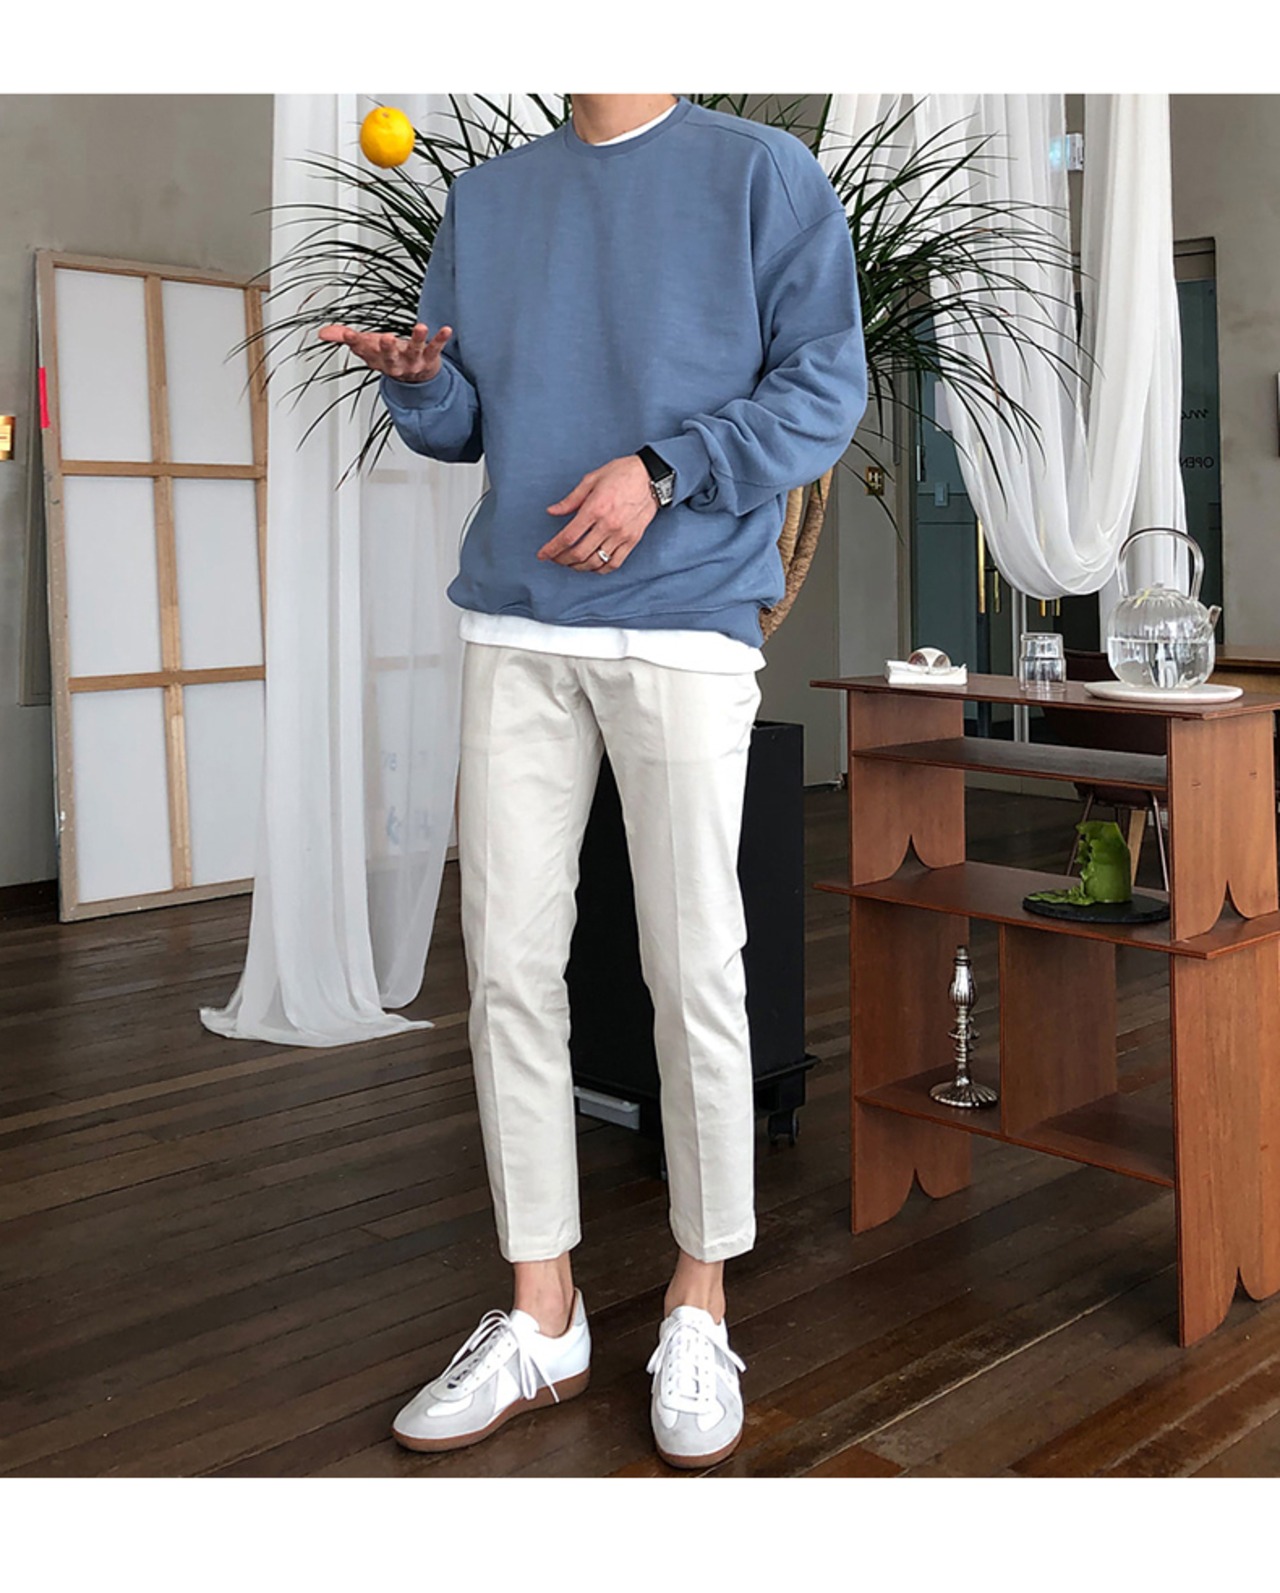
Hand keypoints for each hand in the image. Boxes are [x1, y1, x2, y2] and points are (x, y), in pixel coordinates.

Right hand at [317, 321, 451, 382]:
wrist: (416, 381)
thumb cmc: (389, 356)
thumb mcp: (366, 347)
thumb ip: (344, 338)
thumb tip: (322, 333)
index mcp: (376, 359)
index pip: (363, 350)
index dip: (354, 342)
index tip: (348, 334)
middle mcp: (395, 363)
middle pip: (389, 357)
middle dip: (387, 348)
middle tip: (386, 338)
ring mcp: (413, 362)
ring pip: (414, 351)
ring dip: (417, 339)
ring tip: (421, 327)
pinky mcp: (430, 358)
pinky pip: (435, 349)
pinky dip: (440, 340)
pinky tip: (446, 330)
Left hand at [538, 455, 656, 572]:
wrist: (651, 477)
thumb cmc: (622, 474)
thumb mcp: (591, 479)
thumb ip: (571, 500)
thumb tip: (552, 511)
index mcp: (595, 508)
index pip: (568, 537)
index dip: (552, 549)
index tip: (543, 554)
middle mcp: (608, 525)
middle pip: (579, 553)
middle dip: (562, 560)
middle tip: (554, 558)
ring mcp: (621, 535)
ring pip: (595, 562)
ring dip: (579, 567)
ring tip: (570, 563)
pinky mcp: (632, 540)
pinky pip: (614, 563)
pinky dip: (600, 569)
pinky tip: (592, 566)